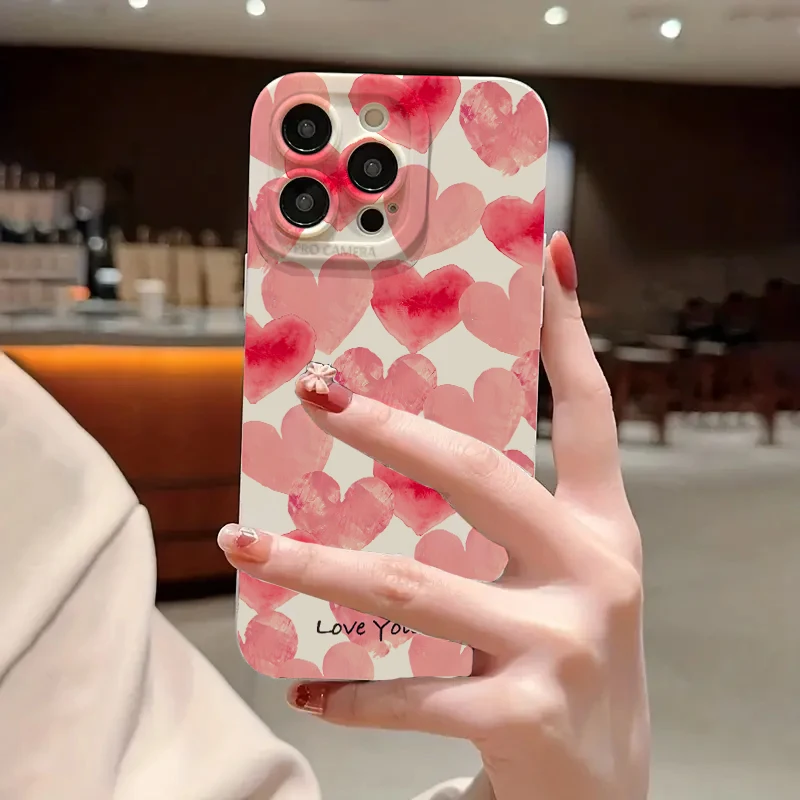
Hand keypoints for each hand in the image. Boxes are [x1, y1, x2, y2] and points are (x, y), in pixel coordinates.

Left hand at [219, 233, 649, 799]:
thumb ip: (504, 523)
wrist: (611, 788)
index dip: (568, 329)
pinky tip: (304, 684)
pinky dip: (348, 689)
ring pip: (412, 584)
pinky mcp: (527, 716)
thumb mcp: (561, 576)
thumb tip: (408, 453)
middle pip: (477, 476)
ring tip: (243, 540)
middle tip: (316, 394)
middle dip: (389, 429)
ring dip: (316, 562)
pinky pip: (411, 693)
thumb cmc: (573, 658)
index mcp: (604, 526)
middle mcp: (595, 571)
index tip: (545, 254)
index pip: (588, 407)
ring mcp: (564, 643)